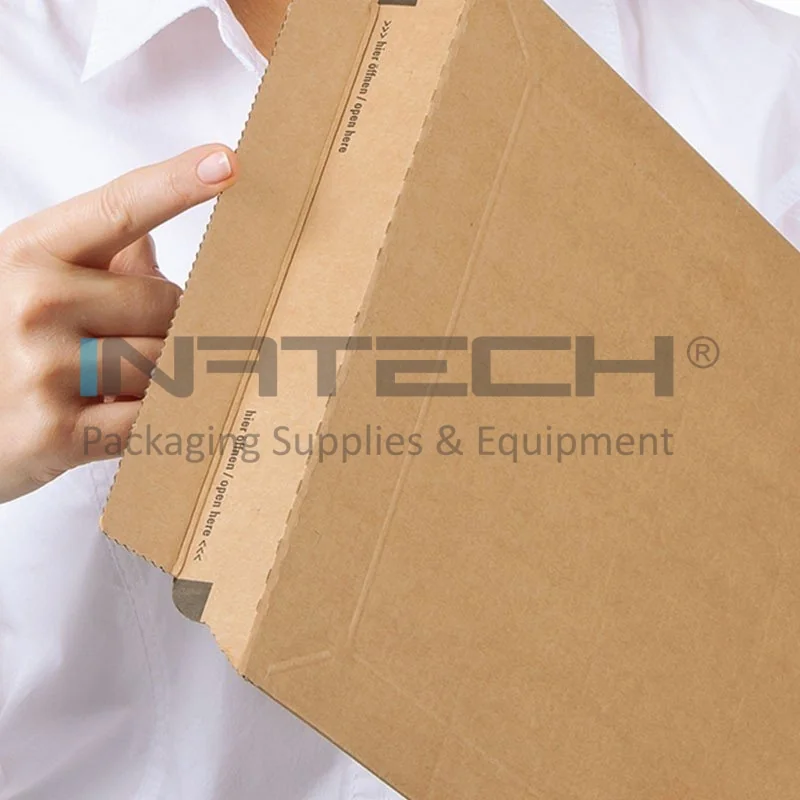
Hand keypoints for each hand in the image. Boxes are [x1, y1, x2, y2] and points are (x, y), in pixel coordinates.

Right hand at [0, 145, 237, 502]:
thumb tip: (153, 237)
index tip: (229, 163)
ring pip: (166, 361)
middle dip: (166, 326)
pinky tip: (129, 412)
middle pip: (166, 303)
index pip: (119, 207)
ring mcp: (44, 368)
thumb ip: (96, 259)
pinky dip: (161, 418)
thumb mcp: (26, 281)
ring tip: (112, 383)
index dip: (178, 183)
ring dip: (159, 376)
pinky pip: (152, 417)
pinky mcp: (58, 432)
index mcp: (29, 251)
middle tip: (128, 343)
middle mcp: (34, 301)